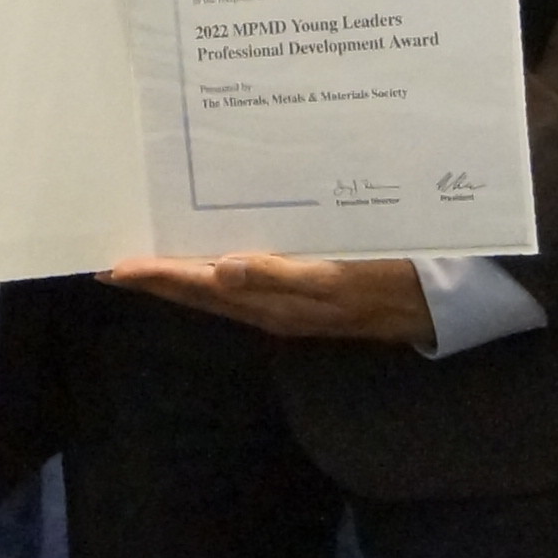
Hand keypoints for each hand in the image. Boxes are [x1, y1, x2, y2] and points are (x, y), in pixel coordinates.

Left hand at [105, 251, 436, 347]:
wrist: (443, 303)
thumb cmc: (391, 284)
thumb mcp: (338, 281)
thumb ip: (281, 276)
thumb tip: (219, 270)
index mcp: (271, 302)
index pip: (199, 289)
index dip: (156, 278)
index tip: (114, 267)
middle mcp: (271, 305)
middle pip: (201, 291)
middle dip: (158, 277)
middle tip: (114, 263)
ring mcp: (288, 301)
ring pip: (221, 287)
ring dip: (184, 272)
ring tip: (148, 259)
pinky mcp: (306, 291)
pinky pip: (250, 280)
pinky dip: (221, 266)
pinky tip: (215, 252)